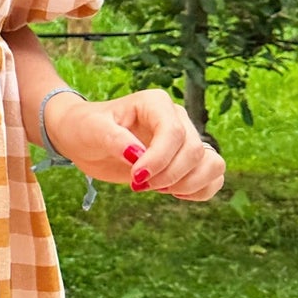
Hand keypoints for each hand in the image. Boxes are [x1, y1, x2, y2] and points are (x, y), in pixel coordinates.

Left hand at [45, 88, 225, 200]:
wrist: (83, 139)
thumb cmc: (85, 127)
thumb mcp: (93, 130)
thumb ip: (115, 139)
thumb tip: (137, 155)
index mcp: (155, 103)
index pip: (174, 132)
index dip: (160, 160)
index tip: (136, 178)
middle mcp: (177, 118)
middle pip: (194, 151)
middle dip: (168, 176)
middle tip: (138, 185)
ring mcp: (186, 139)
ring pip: (213, 164)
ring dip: (188, 184)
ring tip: (158, 189)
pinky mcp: (187, 160)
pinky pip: (214, 176)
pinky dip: (200, 191)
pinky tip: (174, 194)